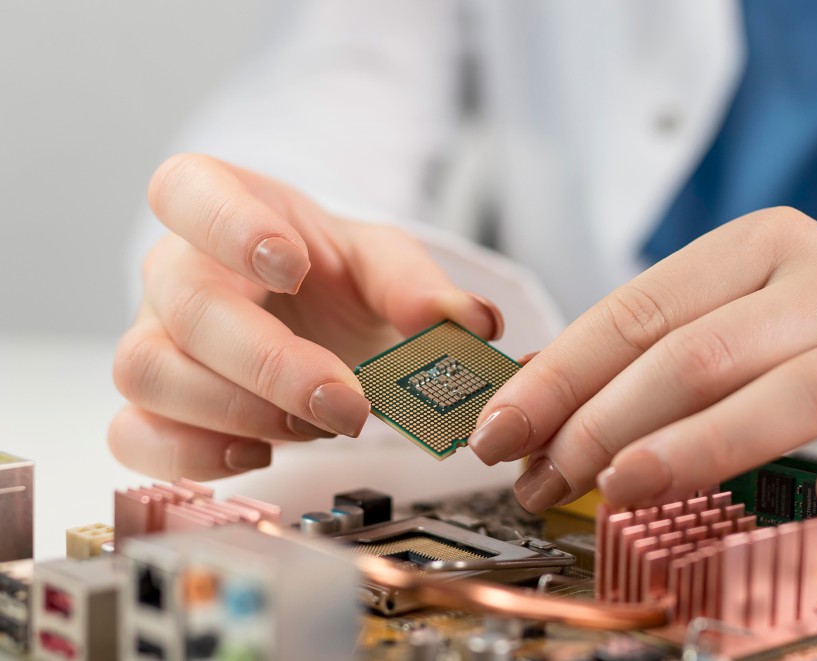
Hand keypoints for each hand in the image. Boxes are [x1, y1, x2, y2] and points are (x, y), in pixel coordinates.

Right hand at [111, 154, 501, 479]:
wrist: (307, 317)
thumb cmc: (331, 277)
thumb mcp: (383, 265)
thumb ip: (421, 287)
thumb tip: (473, 323)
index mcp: (224, 206)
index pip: (189, 189)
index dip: (229, 225)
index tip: (292, 264)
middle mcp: (177, 270)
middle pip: (185, 304)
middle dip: (270, 362)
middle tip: (347, 403)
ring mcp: (155, 336)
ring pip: (148, 371)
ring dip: (237, 412)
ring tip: (313, 427)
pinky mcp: (151, 402)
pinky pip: (134, 434)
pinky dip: (193, 456)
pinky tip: (259, 455)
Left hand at [469, 207, 816, 516]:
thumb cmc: (799, 325)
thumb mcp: (719, 309)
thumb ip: (634, 348)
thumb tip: (528, 396)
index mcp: (752, 246)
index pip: (636, 312)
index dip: (559, 378)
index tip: (501, 432)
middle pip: (697, 356)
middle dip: (604, 426)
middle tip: (545, 481)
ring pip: (788, 397)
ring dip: (696, 450)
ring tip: (622, 493)